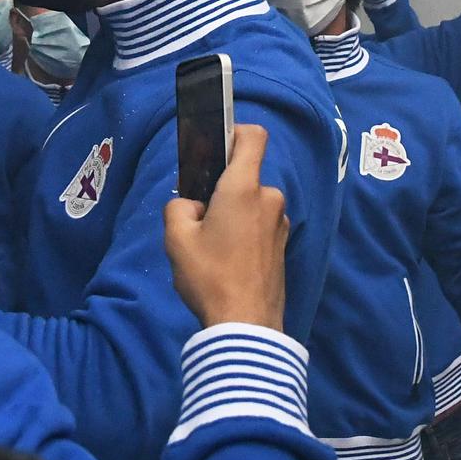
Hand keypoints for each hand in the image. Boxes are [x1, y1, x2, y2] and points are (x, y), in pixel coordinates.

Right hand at [165, 124, 287, 330]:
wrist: (246, 327)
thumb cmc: (210, 276)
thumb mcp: (176, 239)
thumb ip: (178, 208)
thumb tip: (191, 206)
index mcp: (244, 188)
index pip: (253, 136)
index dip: (235, 133)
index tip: (215, 148)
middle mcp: (269, 199)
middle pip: (244, 178)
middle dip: (222, 191)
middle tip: (199, 222)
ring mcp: (281, 224)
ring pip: (252, 205)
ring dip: (234, 216)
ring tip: (212, 249)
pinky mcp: (284, 247)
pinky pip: (261, 226)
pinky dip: (245, 234)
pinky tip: (229, 263)